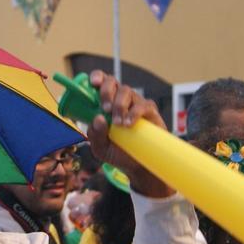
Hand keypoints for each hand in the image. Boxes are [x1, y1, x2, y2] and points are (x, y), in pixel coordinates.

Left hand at [86, 69, 171, 197]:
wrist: (137, 166)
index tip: (93, 83)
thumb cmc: (117, 152)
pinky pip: (143, 105)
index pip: (100, 82)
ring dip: (119, 106)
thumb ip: (95, 135)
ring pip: (126, 91)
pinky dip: (134, 113)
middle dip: (106, 91)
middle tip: (105, 109)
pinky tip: (129, 125)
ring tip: (118, 124)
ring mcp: (135, 103)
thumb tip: (98, 118)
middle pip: (112, 81)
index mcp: (105, 103)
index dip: (96, 77)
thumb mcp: (101, 148)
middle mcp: (119, 99)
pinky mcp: (149, 111)